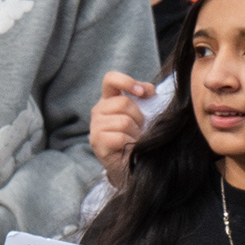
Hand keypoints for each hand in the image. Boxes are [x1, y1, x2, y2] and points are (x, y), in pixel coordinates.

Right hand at [88, 68, 151, 189]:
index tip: (142, 93)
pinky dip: (130, 144)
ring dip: (136, 133)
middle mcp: (98, 110)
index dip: (126, 81)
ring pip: (124, 121)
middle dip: (139, 117)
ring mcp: (95, 126)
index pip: (111, 79)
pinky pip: (121, 137)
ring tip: (134, 140)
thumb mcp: (142, 114)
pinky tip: (129, 149)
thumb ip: (144, 98)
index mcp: (108, 100)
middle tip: (139, 130)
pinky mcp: (96, 142)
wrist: (132, 166)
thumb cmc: (137, 137)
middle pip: (124, 103)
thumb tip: (150, 90)